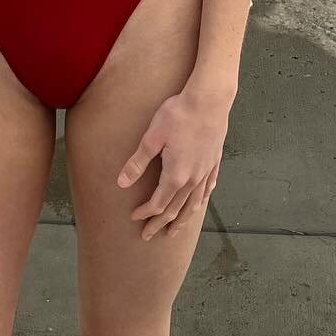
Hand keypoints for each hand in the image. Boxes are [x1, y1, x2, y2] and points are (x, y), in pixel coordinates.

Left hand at [117, 86, 230, 240]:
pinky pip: (208, 188)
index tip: (135, 218)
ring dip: (183, 219)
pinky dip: (201, 200)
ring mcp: (206, 171)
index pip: (158, 203)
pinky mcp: (214, 161)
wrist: (209, 100)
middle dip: (161, 224)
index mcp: (176, 176)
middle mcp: (193, 179)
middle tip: (149, 235)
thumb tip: (122, 183)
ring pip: (194, 204)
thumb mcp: (152, 138)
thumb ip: (138, 163)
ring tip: (175, 231)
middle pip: (176, 209)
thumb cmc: (178, 115)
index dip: (145, 213)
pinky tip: (200, 202)